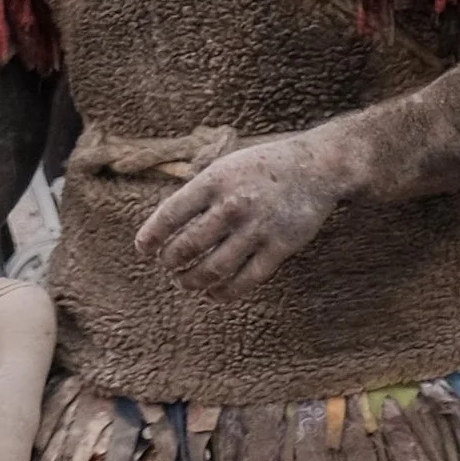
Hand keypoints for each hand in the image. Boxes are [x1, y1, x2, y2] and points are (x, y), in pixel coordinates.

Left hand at [135, 131, 351, 296]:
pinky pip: (246, 280)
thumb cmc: (262, 168)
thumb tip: (163, 224)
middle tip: (167, 266)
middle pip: (188, 246)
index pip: (170, 214)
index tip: (143, 249)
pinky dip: (225, 292)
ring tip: (185, 282)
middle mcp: (233, 205)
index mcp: (214, 181)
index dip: (151, 236)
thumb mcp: (225, 166)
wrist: (316, 167)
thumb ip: (198, 192)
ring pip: (214, 268)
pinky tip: (214, 294)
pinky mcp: (280, 247)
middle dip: (171, 262)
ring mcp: (258, 228)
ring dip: (193, 281)